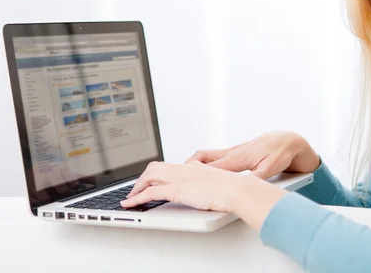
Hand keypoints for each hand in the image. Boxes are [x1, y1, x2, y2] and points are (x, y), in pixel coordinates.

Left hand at [121, 161, 245, 211]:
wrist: (239, 190)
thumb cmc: (234, 189)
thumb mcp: (219, 184)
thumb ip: (210, 185)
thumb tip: (209, 192)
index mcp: (194, 167)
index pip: (170, 166)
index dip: (158, 174)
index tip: (153, 181)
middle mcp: (185, 169)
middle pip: (155, 167)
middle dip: (143, 179)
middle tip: (137, 190)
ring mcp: (180, 178)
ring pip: (149, 176)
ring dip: (137, 187)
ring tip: (130, 198)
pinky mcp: (178, 190)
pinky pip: (150, 192)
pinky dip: (137, 198)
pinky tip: (130, 204)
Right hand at [185, 130, 320, 178]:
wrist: (288, 140)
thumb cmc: (280, 152)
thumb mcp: (271, 167)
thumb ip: (258, 177)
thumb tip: (249, 184)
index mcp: (237, 158)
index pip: (210, 168)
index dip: (194, 173)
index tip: (179, 179)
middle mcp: (232, 153)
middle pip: (201, 158)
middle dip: (185, 166)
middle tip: (170, 175)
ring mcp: (233, 151)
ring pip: (205, 155)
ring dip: (192, 163)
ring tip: (179, 173)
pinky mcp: (236, 152)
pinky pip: (213, 156)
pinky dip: (203, 162)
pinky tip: (200, 170)